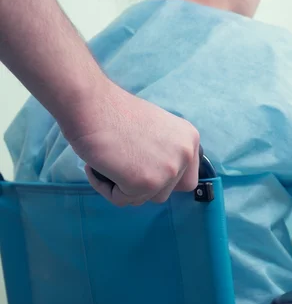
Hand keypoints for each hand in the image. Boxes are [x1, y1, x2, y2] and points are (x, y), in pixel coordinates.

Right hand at [62, 80, 200, 205]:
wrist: (90, 103)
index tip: (145, 171)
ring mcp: (168, 170)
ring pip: (145, 198)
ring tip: (110, 162)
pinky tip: (97, 166)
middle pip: (166, 193)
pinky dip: (105, 187)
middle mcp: (185, 155)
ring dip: (124, 187)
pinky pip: (122, 200)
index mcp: (190, 140)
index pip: (188, 180)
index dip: (165, 182)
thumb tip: (162, 179)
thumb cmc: (114, 113)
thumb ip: (165, 153)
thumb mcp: (157, 130)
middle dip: (142, 185)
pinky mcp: (146, 182)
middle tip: (122, 165)